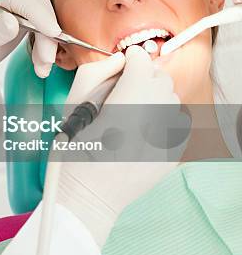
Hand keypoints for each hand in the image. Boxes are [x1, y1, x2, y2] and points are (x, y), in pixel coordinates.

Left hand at [0, 0, 60, 89]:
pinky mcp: (22, 19)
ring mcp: (14, 6)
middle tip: (48, 58)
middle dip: (47, 31)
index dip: (38, 13)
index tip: (52, 32)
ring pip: (43, 16)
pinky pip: (42, 28)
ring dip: (48, 42)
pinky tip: (41, 64)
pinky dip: (45, 46)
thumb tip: (12, 21)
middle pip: (37, 4)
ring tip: (43, 67)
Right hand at [57, 46, 189, 246]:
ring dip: (154, 100)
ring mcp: (169, 135)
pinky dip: (166, 121)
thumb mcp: (74, 101)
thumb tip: (121, 59)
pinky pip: (179, 124)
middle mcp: (155, 112)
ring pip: (170, 100)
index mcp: (129, 96)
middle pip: (159, 78)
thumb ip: (98, 71)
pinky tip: (146, 132)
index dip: (130, 61)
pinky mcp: (175, 152)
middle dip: (143, 79)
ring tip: (132, 117)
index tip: (123, 67)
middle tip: (123, 94)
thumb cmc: (75, 148)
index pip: (142, 60)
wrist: (87, 195)